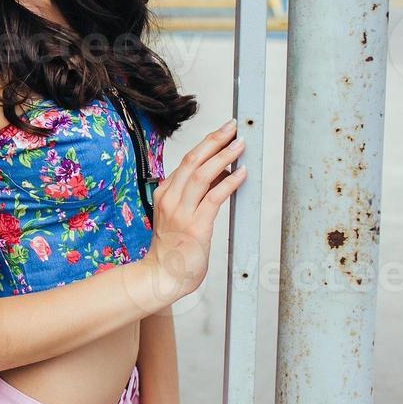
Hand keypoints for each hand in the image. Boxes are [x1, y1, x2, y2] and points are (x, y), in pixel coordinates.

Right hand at [144, 120, 245, 303]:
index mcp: (164, 193)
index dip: (207, 144)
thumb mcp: (177, 216)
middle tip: (232, 127)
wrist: (160, 276)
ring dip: (223, 157)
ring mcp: (181, 212)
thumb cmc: (171, 249)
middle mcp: (170, 198)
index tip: (223, 132)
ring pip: (202, 175)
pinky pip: (214, 199)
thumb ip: (194, 195)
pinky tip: (242, 174)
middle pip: (193, 161)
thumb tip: (221, 173)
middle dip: (214, 141)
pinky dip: (229, 183)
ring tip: (240, 145)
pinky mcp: (195, 227)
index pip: (186, 162)